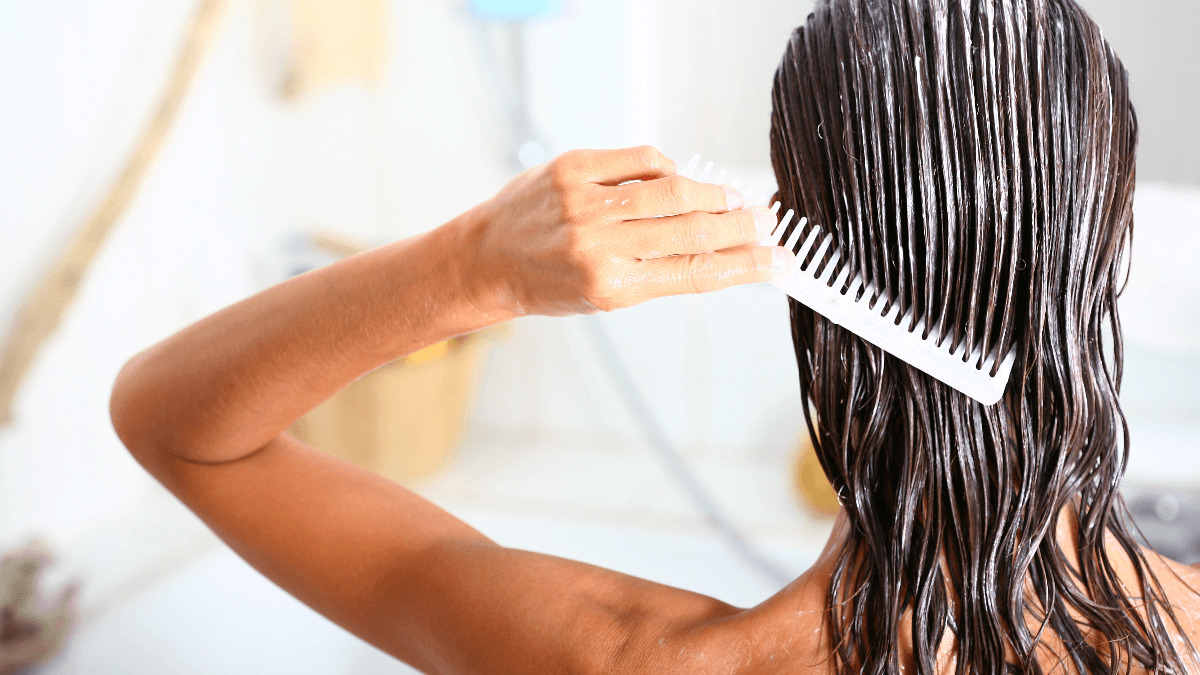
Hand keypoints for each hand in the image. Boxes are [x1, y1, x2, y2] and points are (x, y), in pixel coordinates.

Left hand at [464, 146, 796, 315]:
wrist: (488, 262)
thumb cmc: (548, 284)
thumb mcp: (607, 296)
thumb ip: (660, 273)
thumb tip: (719, 252)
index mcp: (613, 286)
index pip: (698, 274)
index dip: (746, 266)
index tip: (778, 261)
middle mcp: (600, 245)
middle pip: (694, 230)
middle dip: (741, 226)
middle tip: (767, 223)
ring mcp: (586, 204)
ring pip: (673, 190)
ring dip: (713, 194)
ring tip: (735, 200)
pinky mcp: (573, 169)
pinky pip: (640, 160)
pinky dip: (668, 168)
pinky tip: (679, 178)